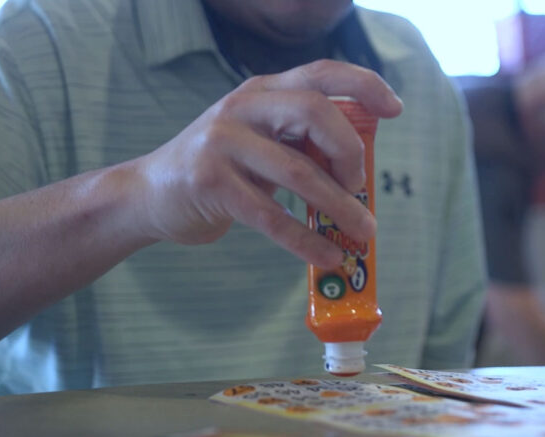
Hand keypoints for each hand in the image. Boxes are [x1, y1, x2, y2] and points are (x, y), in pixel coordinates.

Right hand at [129, 59, 402, 267]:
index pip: (321, 72)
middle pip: (315, 112)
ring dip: (340, 208)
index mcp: (263, 90)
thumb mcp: (259, 142)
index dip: (364, 85)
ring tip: (362, 233)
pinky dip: (306, 241)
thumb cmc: (220, 171)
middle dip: (350, 152)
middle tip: (360, 185)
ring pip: (299, 172)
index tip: (395, 110)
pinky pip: (272, 216)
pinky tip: (327, 256)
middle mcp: (244, 107)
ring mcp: (223, 142)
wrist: (149, 194)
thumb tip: (359, 169)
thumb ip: (300, 143)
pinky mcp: (211, 183)